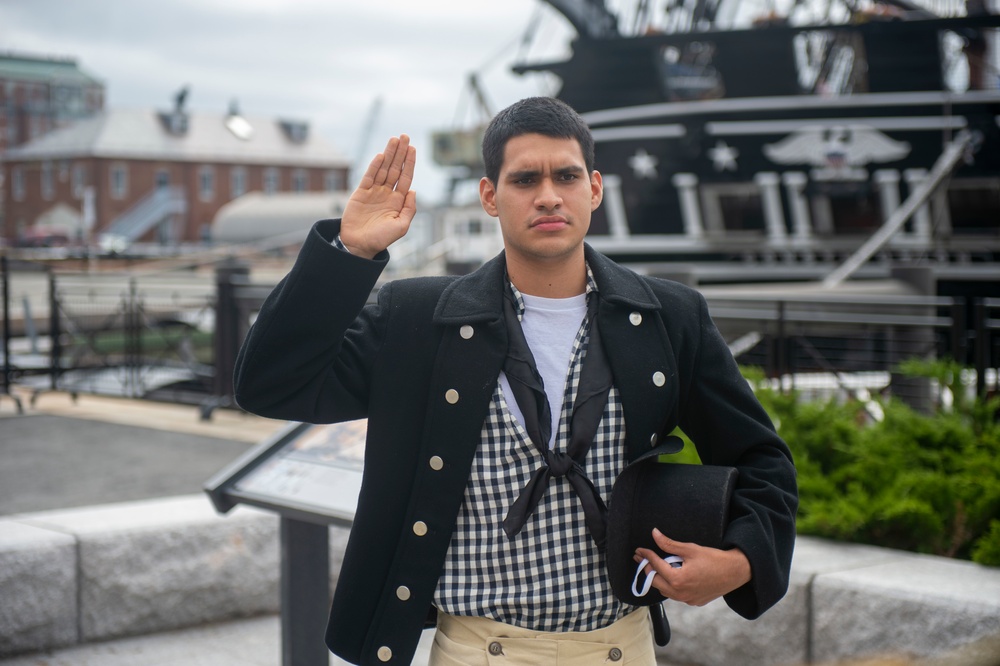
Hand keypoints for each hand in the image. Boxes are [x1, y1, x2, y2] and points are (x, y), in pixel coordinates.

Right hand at [340, 135, 416, 258]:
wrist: (359, 245)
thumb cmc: (381, 239)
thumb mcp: (401, 226)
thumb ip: (409, 209)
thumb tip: (413, 190)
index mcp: (398, 201)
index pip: (405, 177)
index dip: (409, 162)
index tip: (412, 148)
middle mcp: (387, 193)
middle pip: (395, 168)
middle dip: (400, 152)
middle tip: (405, 136)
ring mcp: (374, 192)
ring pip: (383, 169)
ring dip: (389, 154)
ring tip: (394, 139)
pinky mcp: (361, 193)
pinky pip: (369, 176)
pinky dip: (375, 165)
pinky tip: (381, 155)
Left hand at [633, 528, 750, 606]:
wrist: (736, 572)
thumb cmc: (714, 559)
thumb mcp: (690, 549)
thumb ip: (669, 543)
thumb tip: (654, 534)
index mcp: (678, 579)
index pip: (656, 566)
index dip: (646, 556)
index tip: (640, 550)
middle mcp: (680, 593)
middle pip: (655, 582)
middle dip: (648, 569)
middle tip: (642, 559)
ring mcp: (687, 599)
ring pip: (665, 590)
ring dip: (659, 579)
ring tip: (656, 566)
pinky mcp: (694, 602)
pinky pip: (676, 595)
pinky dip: (671, 586)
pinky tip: (672, 576)